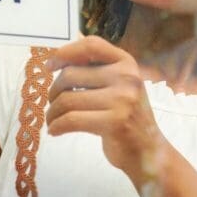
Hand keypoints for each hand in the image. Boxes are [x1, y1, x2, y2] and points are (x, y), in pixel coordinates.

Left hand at [45, 35, 163, 181]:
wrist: (147, 150)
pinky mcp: (115, 122)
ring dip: (53, 112)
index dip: (65, 53)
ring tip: (53, 120)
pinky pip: (71, 120)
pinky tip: (55, 130)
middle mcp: (126, 77)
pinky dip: (57, 126)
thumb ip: (94, 69)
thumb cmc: (125, 116)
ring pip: (67, 99)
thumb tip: (58, 57)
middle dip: (53, 91)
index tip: (49, 67)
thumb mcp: (117, 85)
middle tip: (53, 104)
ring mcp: (123, 100)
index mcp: (126, 62)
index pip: (90, 46)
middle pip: (70, 75)